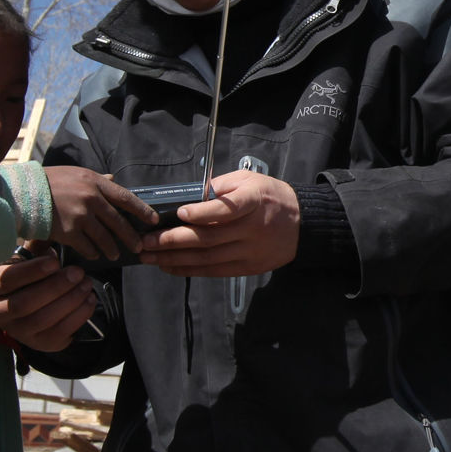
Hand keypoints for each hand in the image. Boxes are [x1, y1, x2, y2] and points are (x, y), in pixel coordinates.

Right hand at [0, 251, 100, 350]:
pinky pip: (59, 334)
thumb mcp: (21, 259)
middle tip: (78, 272)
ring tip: (86, 285)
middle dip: (55, 287)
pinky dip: (78, 317)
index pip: (7, 280)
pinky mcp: (38, 344)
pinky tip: (89, 301)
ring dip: (70, 301)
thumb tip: (52, 234)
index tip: (55, 261)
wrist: (20, 309)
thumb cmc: (22, 277)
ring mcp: (17, 332)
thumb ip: (34, 249)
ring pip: (42, 320)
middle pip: (25, 303)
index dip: (32, 271)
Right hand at [44, 167, 154, 259]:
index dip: (142, 210)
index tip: (153, 220)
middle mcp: (91, 198)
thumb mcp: (75, 173)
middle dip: (131, 236)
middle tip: (139, 246)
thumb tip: (113, 180)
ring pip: (105, 237)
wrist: (22, 193)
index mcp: (94, 182)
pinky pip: (87, 246)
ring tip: (115, 254)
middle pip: (118, 222)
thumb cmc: (47, 182)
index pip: (126, 197)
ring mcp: (80, 216)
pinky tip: (95, 255)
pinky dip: (93, 252)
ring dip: (112, 248)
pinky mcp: (69, 232)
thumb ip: (96, 180)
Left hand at [138, 171, 300, 277]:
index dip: (202, 212)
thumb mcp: (250, 180)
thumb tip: (189, 198)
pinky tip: (170, 266)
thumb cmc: (271, 196)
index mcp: (254, 201)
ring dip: (175, 258)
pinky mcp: (248, 267)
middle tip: (146, 241)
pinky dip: (189, 269)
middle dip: (173, 240)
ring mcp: (250, 251)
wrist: (304, 224)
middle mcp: (252, 228)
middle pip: (208, 238)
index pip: (227, 209)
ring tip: (150, 257)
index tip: (178, 212)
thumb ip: (221, 187)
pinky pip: (214, 271)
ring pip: (207, 258)